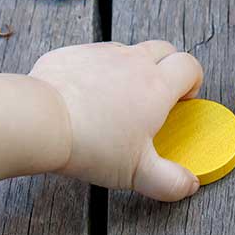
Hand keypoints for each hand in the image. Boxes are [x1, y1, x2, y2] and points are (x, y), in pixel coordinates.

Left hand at [30, 40, 204, 200]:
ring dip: (130, 69)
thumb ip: (171, 182)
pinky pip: (91, 57)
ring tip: (116, 101)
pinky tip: (83, 98)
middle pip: (163, 49)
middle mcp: (132, 60)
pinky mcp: (71, 53)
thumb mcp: (139, 173)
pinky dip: (95, 72)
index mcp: (156, 85)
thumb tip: (189, 185)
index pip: (189, 66)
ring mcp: (99, 53)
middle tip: (156, 96)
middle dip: (167, 67)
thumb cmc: (93, 145)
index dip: (193, 81)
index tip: (183, 100)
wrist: (41, 121)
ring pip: (126, 51)